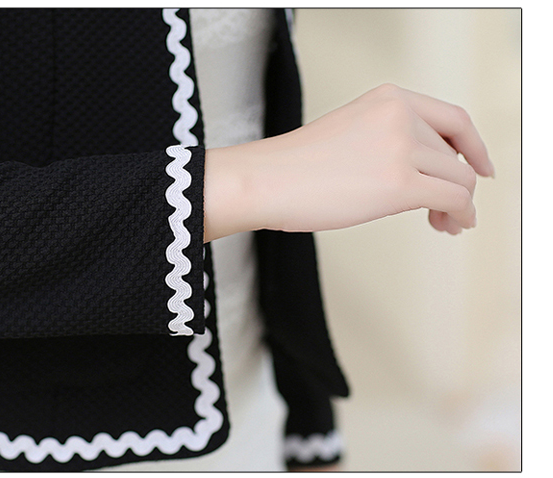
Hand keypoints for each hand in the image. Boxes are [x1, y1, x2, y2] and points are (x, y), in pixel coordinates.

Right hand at [204, 83, 493, 241]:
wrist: (266, 180)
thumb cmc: (293, 167)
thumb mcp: (351, 132)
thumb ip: (390, 140)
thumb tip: (424, 174)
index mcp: (389, 99)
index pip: (453, 118)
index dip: (474, 145)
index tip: (479, 165)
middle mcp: (400, 117)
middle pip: (456, 155)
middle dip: (458, 185)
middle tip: (448, 212)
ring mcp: (402, 148)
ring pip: (458, 179)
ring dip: (458, 205)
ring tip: (443, 223)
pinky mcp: (400, 184)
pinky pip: (453, 199)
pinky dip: (460, 215)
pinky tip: (449, 225)